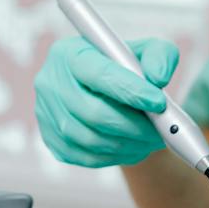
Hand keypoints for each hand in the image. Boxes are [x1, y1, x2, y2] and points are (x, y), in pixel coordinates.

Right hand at [33, 36, 180, 167]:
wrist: (102, 91)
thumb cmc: (124, 67)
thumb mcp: (146, 50)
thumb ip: (160, 56)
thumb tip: (158, 78)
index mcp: (70, 54)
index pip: (99, 74)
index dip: (131, 91)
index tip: (159, 103)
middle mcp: (51, 82)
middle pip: (94, 113)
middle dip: (134, 126)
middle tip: (161, 130)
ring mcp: (47, 114)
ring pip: (91, 139)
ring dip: (129, 144)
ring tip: (152, 139)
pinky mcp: (52, 141)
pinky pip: (87, 157)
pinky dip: (117, 156)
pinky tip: (134, 147)